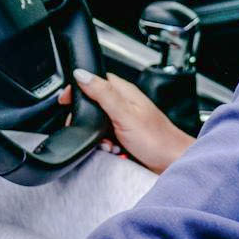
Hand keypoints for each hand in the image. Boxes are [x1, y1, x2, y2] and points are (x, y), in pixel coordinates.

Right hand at [59, 68, 194, 174]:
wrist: (173, 164)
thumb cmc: (158, 139)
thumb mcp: (125, 114)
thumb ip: (103, 94)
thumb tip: (82, 74)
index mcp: (124, 92)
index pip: (95, 79)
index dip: (79, 87)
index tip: (66, 100)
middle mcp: (124, 105)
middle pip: (93, 104)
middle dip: (87, 120)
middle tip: (90, 129)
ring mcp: (124, 122)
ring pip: (97, 125)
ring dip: (97, 136)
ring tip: (108, 144)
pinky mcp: (124, 138)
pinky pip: (105, 139)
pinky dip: (105, 146)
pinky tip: (113, 151)